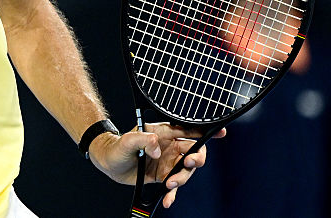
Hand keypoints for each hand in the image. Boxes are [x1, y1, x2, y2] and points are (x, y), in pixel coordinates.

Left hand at [88, 123, 225, 208]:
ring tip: (169, 184)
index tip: (221, 132)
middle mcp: (169, 147)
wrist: (109, 163)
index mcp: (163, 133)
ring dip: (181, 179)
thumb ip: (142, 139)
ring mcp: (168, 162)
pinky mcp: (163, 176)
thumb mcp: (127, 140)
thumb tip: (156, 146)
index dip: (205, 131)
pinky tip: (169, 200)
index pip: (188, 130)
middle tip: (189, 163)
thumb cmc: (117, 147)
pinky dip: (173, 195)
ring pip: (186, 171)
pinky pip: (174, 186)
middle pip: (194, 152)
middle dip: (197, 158)